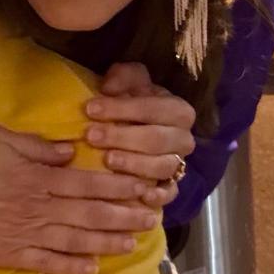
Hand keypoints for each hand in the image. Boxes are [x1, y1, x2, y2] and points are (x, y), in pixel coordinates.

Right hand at [0, 127, 158, 273]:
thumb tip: (71, 152)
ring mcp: (24, 234)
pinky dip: (71, 267)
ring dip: (107, 242)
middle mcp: (38, 206)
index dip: (119, 187)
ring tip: (132, 243)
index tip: (143, 188)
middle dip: (125, 215)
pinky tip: (91, 269)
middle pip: (91, 213)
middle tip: (152, 217)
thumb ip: (37, 147)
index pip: (89, 183)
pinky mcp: (8, 254)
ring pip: (76, 240)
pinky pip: (46, 264)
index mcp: (38, 176)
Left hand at [85, 63, 195, 208]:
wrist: (129, 130)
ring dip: (133, 164)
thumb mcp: (127, 83)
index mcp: (178, 111)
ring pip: (162, 166)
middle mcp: (182, 139)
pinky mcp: (170, 187)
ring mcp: (178, 164)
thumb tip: (109, 87)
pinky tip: (139, 194)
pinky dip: (157, 196)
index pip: (156, 108)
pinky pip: (169, 194)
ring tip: (106, 160)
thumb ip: (123, 76)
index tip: (90, 108)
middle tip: (92, 136)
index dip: (123, 108)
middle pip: (158, 140)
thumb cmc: (128, 104)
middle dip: (123, 137)